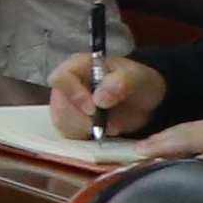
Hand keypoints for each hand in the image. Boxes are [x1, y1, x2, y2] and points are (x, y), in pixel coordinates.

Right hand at [47, 52, 168, 141]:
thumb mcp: (137, 77)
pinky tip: (102, 131)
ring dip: (87, 130)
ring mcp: (64, 104)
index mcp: (77, 66)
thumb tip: (99, 99)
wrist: (143, 100)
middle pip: (60, 106)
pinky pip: (69, 134)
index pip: (61, 79)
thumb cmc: (137, 82)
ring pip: (62, 123)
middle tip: (108, 125)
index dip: (73, 95)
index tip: (94, 109)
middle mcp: (65, 85)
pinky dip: (87, 137)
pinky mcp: (69, 122)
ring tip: (109, 126)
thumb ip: (121, 82)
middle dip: (84, 120)